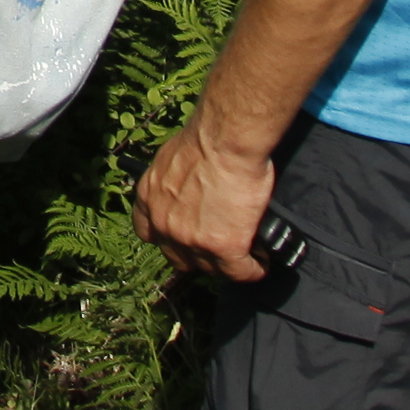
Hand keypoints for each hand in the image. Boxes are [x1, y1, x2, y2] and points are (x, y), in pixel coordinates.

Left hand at [132, 122, 279, 281]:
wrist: (225, 140)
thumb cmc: (205, 138)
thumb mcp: (169, 158)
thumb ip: (170, 182)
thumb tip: (185, 189)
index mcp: (149, 200)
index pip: (148, 234)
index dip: (168, 239)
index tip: (183, 236)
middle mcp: (165, 225)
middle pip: (179, 259)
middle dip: (197, 254)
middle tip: (218, 243)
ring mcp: (192, 240)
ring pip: (211, 268)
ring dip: (226, 263)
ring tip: (244, 252)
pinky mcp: (224, 247)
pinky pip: (240, 271)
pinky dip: (252, 268)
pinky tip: (261, 262)